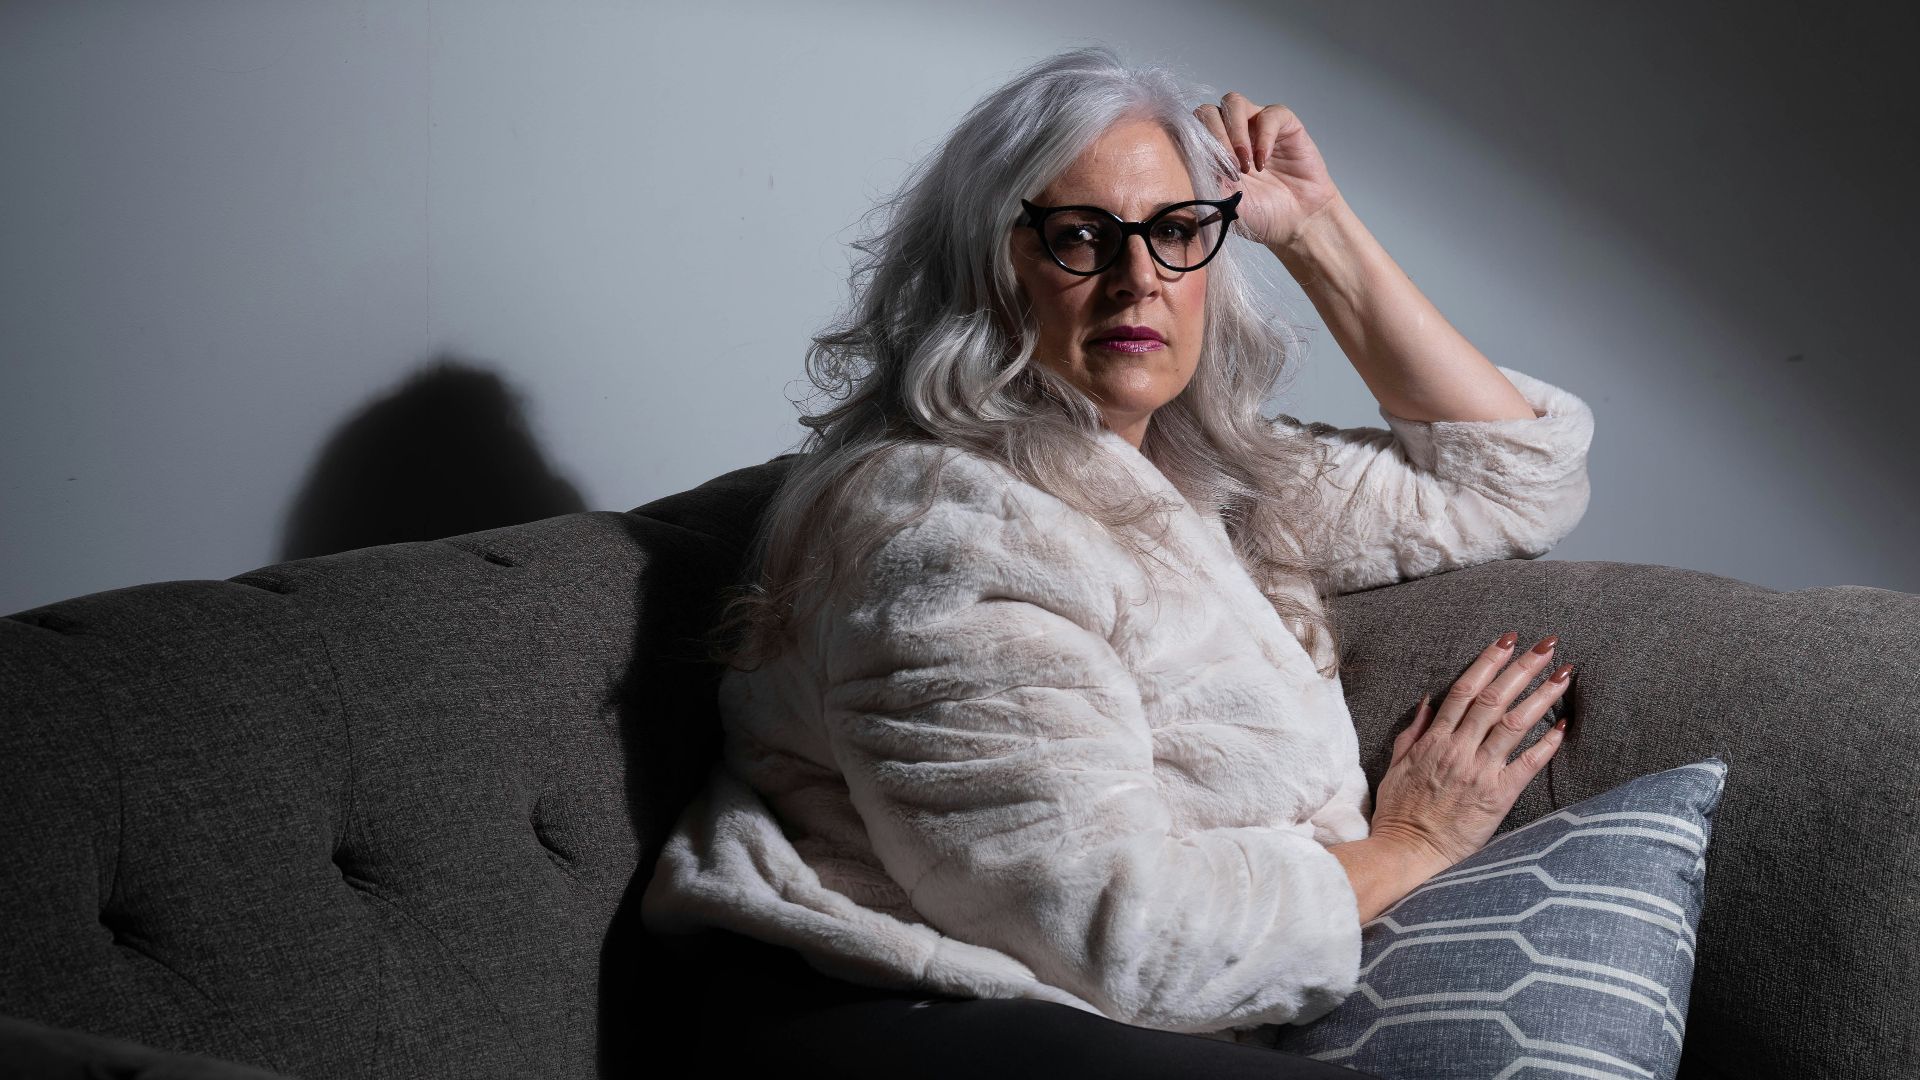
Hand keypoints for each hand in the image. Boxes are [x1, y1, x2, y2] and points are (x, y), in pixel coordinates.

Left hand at [1193, 92, 1342, 250]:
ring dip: (1234, 132)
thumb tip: (1188, 163)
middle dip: (1214, 138)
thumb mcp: (1222, 203)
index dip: (1194, 143)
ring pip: (1233, 102)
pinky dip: (1264, 136)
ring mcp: (1255, 125)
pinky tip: (1263, 162)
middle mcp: (1229, 132)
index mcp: (1210, 150)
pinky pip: (1269, 114)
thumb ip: (1203, 179)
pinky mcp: (1283, 124)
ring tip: (1245, 165)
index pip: (1189, 128)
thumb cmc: (1258, 214)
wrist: (1296, 222)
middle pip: (1207, 111)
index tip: (1207, 171)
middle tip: (1228, 169)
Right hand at [1369, 633, 1574, 866]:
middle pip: (1495, 699)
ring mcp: (1480, 772)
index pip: (1465, 690)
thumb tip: (1430, 700)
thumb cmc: (1400, 812)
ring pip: (1515, 724)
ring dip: (1541, 696)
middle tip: (1546, 645)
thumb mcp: (1396, 766)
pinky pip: (1527, 764)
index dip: (1488, 662)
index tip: (1507, 641)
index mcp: (1434, 740)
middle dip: (1522, 668)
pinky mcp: (1498, 797)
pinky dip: (1547, 743)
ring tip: (1564, 674)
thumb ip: (1414, 732)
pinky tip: (1565, 725)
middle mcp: (1459, 750)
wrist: (1407, 852)